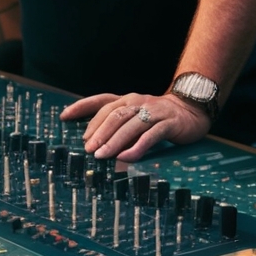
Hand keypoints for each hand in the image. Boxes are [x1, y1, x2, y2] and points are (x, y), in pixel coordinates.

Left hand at [61, 89, 210, 161]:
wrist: (191, 110)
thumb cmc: (156, 116)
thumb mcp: (135, 116)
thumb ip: (117, 124)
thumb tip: (92, 141)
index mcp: (127, 99)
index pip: (101, 101)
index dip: (81, 107)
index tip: (63, 117)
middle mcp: (138, 102)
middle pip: (114, 115)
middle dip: (99, 132)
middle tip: (87, 148)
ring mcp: (154, 111)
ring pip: (130, 125)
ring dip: (114, 141)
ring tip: (101, 155)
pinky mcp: (169, 123)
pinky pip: (150, 135)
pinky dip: (137, 146)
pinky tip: (126, 157)